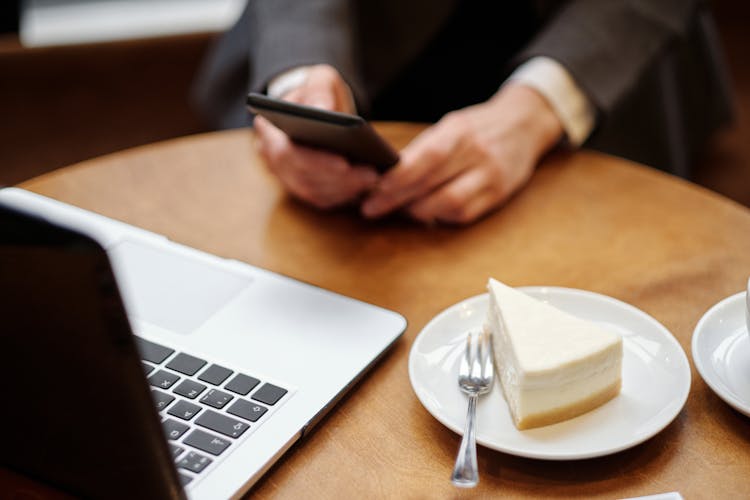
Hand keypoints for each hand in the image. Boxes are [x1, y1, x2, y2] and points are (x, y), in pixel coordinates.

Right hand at [254, 64, 377, 208]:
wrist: (314, 105)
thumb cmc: (316, 92)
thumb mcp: (318, 80)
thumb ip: (318, 90)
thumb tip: (323, 110)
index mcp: (268, 130)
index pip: (287, 153)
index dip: (315, 161)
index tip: (344, 163)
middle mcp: (271, 158)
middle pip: (302, 178)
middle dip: (339, 178)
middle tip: (371, 174)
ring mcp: (285, 176)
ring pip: (313, 192)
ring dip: (345, 189)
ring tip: (374, 178)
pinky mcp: (302, 187)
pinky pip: (322, 198)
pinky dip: (344, 195)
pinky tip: (367, 186)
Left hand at [361, 84, 563, 223]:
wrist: (524, 125)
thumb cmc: (477, 128)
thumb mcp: (451, 126)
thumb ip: (423, 149)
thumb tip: (384, 173)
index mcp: (459, 131)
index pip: (427, 156)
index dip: (399, 176)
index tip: (374, 188)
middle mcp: (477, 153)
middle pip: (432, 183)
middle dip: (396, 199)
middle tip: (371, 208)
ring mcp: (490, 176)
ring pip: (448, 204)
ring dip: (419, 211)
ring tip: (401, 210)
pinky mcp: (498, 195)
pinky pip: (464, 214)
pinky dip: (441, 217)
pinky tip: (427, 214)